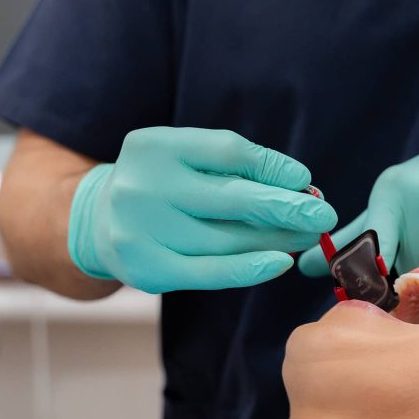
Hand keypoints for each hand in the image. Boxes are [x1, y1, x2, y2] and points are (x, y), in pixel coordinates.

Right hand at [69, 127, 336, 292]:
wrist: (96, 222)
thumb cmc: (158, 185)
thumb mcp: (184, 159)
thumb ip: (233, 167)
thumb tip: (299, 187)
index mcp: (154, 146)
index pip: (227, 151)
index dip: (272, 167)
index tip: (303, 180)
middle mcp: (143, 185)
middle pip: (231, 197)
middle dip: (285, 207)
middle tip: (323, 214)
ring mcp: (141, 230)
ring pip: (228, 238)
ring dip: (276, 239)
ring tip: (307, 236)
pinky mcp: (148, 269)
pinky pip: (211, 271)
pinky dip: (250, 267)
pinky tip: (279, 261)